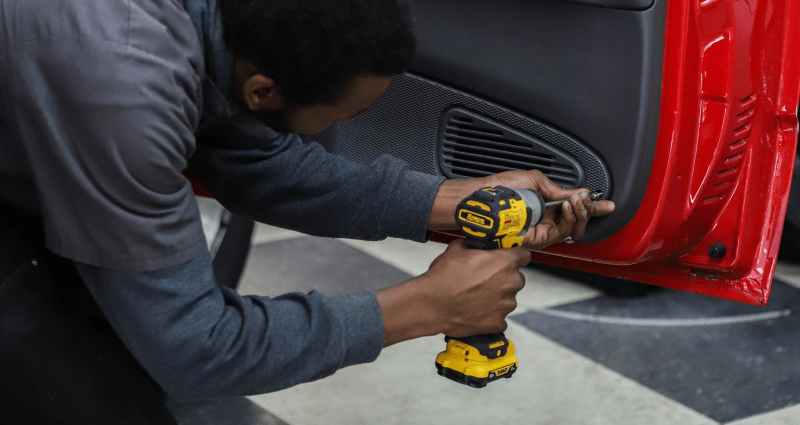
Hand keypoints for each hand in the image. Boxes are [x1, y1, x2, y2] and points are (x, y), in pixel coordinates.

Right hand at [375, 239, 529, 345]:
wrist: (432, 304)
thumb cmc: (444, 276)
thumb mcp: (456, 249)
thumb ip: (472, 246)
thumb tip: (473, 245)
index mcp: (505, 262)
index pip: (524, 255)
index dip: (516, 256)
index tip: (509, 259)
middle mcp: (510, 283)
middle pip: (517, 278)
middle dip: (505, 278)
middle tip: (485, 280)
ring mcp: (506, 305)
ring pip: (508, 299)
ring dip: (497, 297)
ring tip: (476, 297)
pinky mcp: (498, 323)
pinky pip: (500, 318)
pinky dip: (491, 315)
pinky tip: (476, 311)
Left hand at [487, 169, 614, 249]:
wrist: (486, 199)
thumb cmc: (503, 189)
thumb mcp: (536, 181)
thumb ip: (559, 190)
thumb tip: (579, 193)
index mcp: (548, 205)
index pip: (575, 208)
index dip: (593, 207)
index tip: (608, 204)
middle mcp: (548, 220)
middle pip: (579, 222)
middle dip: (589, 209)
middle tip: (587, 199)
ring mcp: (544, 231)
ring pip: (574, 230)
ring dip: (581, 214)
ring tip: (577, 201)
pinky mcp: (539, 240)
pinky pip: (563, 233)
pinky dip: (570, 220)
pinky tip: (568, 207)